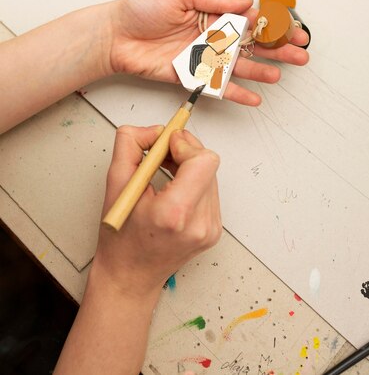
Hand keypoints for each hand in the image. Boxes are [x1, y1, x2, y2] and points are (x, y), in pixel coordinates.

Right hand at [93, 125, 221, 295]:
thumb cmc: (120, 239)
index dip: (185, 145)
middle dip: (185, 150)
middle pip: (208, 164)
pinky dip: (193, 180)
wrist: (130, 277)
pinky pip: (209, 189)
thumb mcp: (115, 185)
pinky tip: (174, 187)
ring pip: (210, 174)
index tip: (167, 143)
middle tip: (162, 153)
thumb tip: (153, 129)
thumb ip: (130, 145)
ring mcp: (209, 228)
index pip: (203, 161)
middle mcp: (199, 223)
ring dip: (189, 164)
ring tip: (165, 171)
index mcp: (174, 214)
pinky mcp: (213, 229)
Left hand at [108, 0, 308, 105]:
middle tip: (300, 53)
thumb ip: (214, 0)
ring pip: (239, 66)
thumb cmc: (142, 8)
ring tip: (281, 74)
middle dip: (276, 48)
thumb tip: (247, 3)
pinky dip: (236, 93)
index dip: (272, 24)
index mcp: (211, 13)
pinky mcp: (191, 76)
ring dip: (261, 70)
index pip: (249, 19)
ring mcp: (203, 58)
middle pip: (251, 44)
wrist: (115, 34)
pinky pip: (218, 86)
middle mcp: (211, 36)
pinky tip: (255, 98)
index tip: (293, 28)